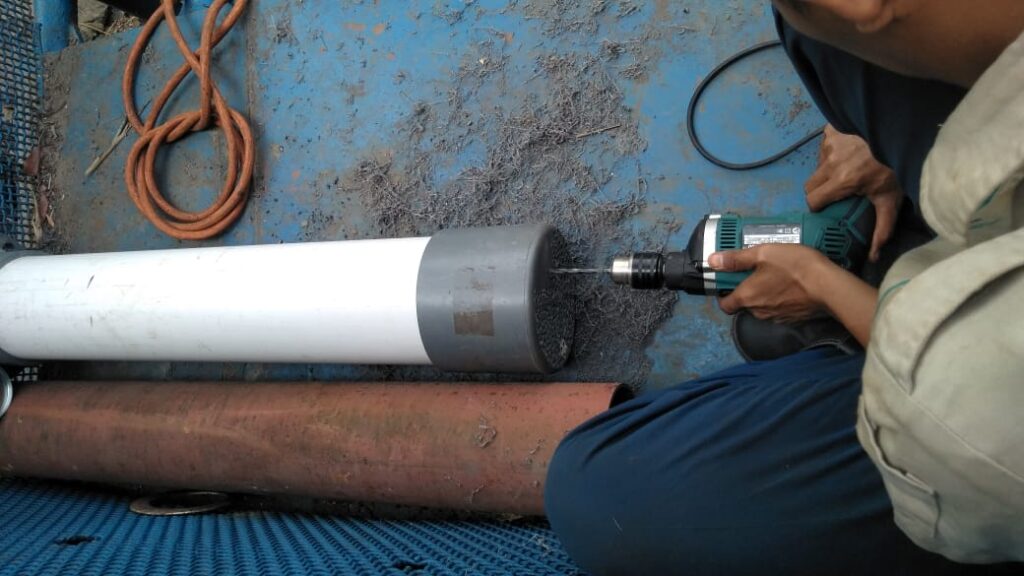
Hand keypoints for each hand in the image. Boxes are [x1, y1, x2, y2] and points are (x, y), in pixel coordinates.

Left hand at [709, 244, 832, 322]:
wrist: (829, 286)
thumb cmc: (795, 267)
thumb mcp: (763, 254)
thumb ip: (736, 259)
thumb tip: (713, 261)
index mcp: (747, 297)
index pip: (725, 305)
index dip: (724, 293)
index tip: (729, 280)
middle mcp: (758, 312)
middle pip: (744, 304)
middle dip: (747, 289)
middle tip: (757, 271)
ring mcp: (777, 317)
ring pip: (762, 307)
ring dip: (765, 294)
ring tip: (776, 275)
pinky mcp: (793, 318)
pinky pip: (779, 309)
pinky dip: (781, 299)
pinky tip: (790, 285)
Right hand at [805, 124, 902, 261]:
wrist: (903, 131)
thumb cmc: (896, 167)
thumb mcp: (891, 199)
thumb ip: (882, 228)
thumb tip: (873, 257)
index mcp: (842, 181)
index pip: (812, 200)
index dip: (818, 206)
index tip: (829, 207)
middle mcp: (830, 162)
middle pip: (810, 184)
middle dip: (820, 190)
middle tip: (836, 191)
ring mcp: (829, 143)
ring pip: (817, 166)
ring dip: (828, 170)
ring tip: (847, 169)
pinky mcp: (832, 130)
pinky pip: (824, 146)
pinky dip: (833, 151)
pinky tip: (848, 151)